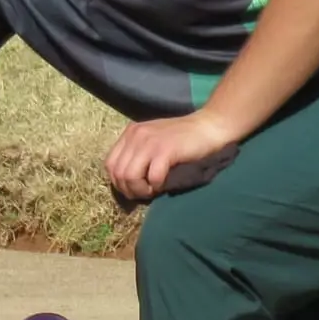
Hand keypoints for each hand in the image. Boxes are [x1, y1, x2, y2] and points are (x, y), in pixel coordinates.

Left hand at [105, 113, 233, 202]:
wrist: (208, 126)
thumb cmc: (182, 138)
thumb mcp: (152, 141)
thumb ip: (137, 155)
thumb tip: (126, 182)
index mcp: (130, 133)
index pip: (109, 163)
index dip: (119, 182)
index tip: (134, 188)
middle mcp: (135, 135)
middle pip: (117, 172)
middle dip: (128, 190)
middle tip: (144, 193)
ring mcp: (149, 141)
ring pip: (129, 176)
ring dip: (140, 190)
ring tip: (153, 190)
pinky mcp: (165, 150)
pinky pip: (152, 176)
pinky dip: (156, 186)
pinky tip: (163, 185)